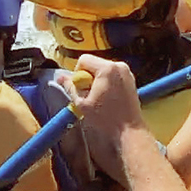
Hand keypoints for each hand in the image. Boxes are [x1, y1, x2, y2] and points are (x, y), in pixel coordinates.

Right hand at [70, 55, 145, 180]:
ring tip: (98, 99)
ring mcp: (127, 72)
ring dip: (96, 81)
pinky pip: (112, 75)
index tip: (81, 90)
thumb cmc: (106, 118)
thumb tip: (60, 77)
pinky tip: (107, 99)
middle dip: (87, 78)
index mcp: (108, 68)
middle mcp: (119, 66)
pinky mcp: (131, 80)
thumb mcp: (82, 103)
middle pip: (94, 64)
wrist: (129, 130)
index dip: (78, 74)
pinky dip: (106, 84)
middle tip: (89, 96)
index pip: (84, 60)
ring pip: (102, 70)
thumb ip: (70, 87)